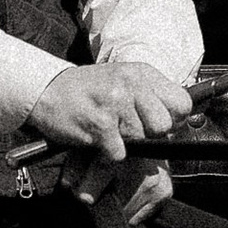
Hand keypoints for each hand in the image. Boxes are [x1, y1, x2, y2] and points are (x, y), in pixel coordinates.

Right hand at [24, 59, 194, 165]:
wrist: (46, 90)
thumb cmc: (88, 91)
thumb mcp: (124, 81)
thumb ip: (152, 96)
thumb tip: (179, 122)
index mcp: (142, 73)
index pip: (181, 103)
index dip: (172, 119)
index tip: (154, 122)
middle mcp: (131, 84)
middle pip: (163, 126)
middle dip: (148, 134)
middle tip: (127, 128)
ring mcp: (115, 103)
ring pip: (140, 141)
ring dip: (123, 143)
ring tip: (106, 130)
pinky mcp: (100, 124)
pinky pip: (118, 153)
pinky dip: (106, 153)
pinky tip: (94, 137)